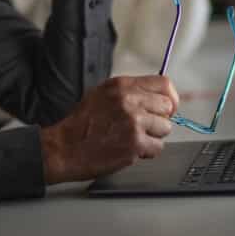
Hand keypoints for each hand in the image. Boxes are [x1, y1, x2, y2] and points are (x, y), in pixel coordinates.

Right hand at [40, 75, 178, 183]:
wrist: (65, 147)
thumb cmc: (82, 124)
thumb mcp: (102, 94)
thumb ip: (129, 91)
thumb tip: (155, 95)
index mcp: (122, 85)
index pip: (163, 83)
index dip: (170, 97)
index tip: (168, 107)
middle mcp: (129, 99)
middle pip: (167, 106)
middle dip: (160, 119)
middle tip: (145, 126)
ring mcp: (133, 121)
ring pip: (165, 128)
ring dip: (153, 136)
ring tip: (133, 138)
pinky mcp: (134, 143)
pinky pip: (157, 147)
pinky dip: (147, 152)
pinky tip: (130, 149)